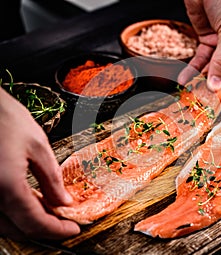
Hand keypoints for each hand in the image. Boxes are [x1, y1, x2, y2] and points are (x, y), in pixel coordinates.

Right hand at [0, 88, 79, 239]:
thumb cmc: (5, 118)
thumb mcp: (37, 146)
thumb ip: (51, 179)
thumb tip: (64, 202)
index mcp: (6, 185)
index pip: (34, 222)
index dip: (57, 230)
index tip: (74, 229)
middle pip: (17, 229)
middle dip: (44, 229)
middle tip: (64, 222)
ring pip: (2, 225)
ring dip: (27, 224)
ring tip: (50, 213)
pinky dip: (12, 214)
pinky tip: (28, 204)